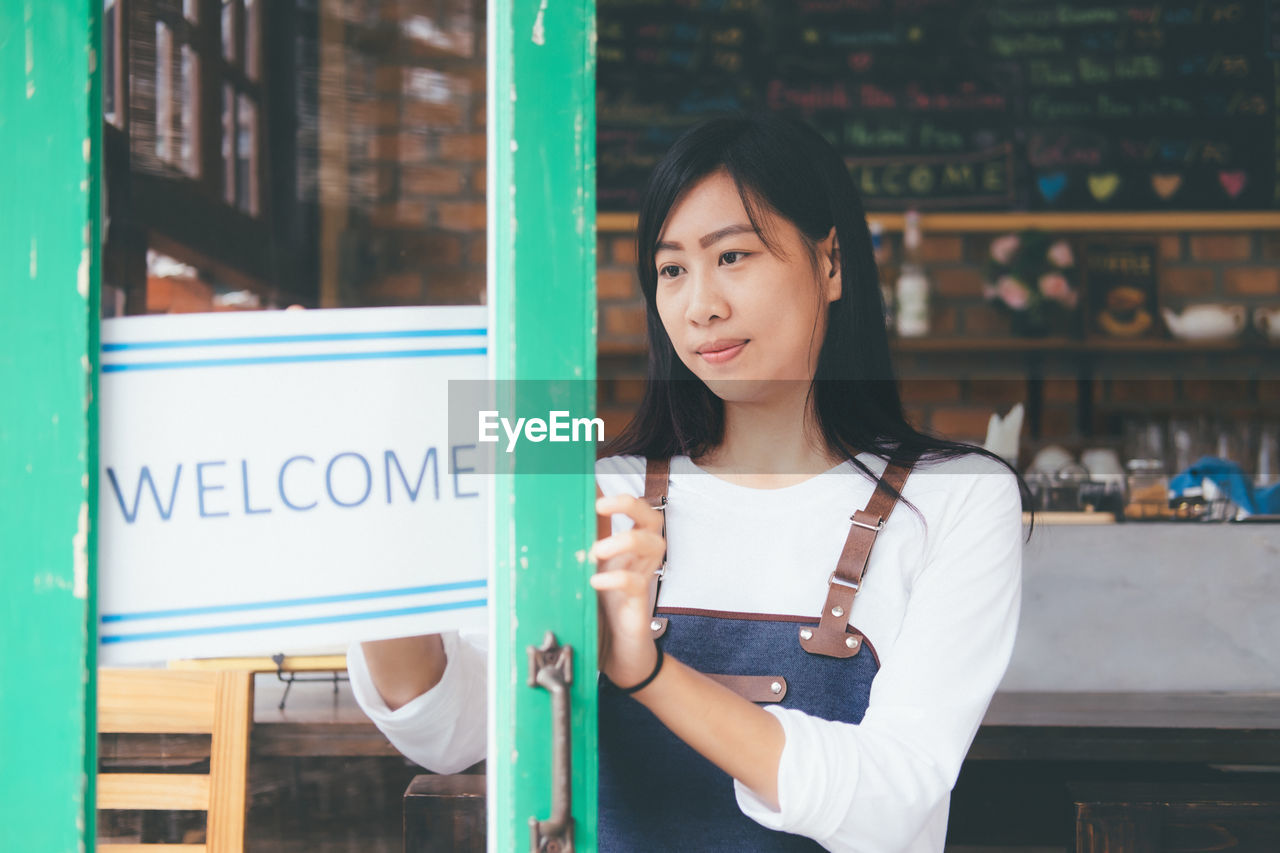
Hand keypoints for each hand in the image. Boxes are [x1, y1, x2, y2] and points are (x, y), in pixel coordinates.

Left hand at [589, 494, 665, 687]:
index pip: (628, 512)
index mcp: (622, 551)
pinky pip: (637, 583)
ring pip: (653, 544)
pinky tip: (598, 583)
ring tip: (598, 551)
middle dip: (630, 504)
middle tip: (603, 505)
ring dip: (625, 540)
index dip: (614, 493)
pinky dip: (618, 578)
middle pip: (651, 519)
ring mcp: (641, 581)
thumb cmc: (600, 617)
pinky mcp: (639, 606)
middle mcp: (636, 561)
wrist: (618, 660)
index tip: (592, 478)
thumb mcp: (583, 579)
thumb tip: (549, 530)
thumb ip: (576, 555)